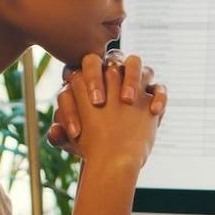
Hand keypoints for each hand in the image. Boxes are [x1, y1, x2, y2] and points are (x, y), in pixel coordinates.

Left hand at [46, 51, 166, 152]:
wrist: (113, 156)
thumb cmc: (90, 144)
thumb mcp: (73, 142)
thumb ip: (61, 137)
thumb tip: (55, 133)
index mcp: (89, 79)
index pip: (83, 69)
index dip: (81, 82)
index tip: (83, 102)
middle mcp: (112, 74)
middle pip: (110, 58)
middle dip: (102, 77)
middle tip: (98, 102)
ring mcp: (134, 82)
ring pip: (136, 63)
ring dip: (132, 78)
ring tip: (128, 101)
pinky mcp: (152, 96)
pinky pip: (159, 88)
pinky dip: (158, 97)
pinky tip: (153, 112)